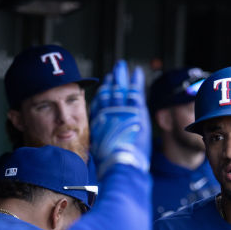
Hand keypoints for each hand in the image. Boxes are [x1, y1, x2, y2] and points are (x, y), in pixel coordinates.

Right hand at [90, 60, 149, 177]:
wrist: (121, 163)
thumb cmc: (111, 161)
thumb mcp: (99, 150)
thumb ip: (97, 140)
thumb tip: (94, 138)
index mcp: (101, 122)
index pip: (101, 103)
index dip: (103, 93)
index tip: (105, 84)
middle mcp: (110, 113)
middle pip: (110, 92)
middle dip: (113, 79)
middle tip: (116, 67)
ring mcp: (122, 110)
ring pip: (120, 89)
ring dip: (122, 77)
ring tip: (122, 67)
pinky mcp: (135, 111)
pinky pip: (135, 92)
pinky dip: (136, 81)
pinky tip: (137, 73)